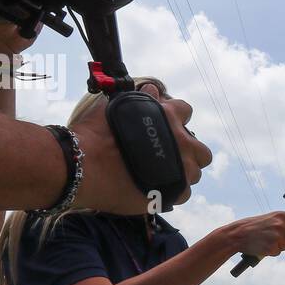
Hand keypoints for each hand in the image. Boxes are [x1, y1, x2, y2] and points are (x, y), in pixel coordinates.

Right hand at [69, 90, 212, 213]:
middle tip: (171, 157)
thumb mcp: (118, 106)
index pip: (186, 111)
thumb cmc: (94, 133)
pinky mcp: (173, 193)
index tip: (165, 128)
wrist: (82, 165)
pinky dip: (172, 192)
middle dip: (190, 153)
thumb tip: (152, 90)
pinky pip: (183, 194)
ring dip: (182, 173)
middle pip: (202, 151)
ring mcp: (181, 170)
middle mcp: (182, 143)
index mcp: (170, 116)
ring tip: (160, 175)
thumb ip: (141, 100)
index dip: (176, 120)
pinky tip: (155, 190)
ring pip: (194, 174)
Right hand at [222, 210, 284, 258]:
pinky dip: (271, 251)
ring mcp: (277, 237)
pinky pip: (278, 252)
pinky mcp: (272, 248)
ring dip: (278, 245)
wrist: (237, 234)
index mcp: (281, 216)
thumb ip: (282, 221)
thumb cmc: (253, 226)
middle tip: (274, 236)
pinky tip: (262, 245)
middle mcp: (281, 225)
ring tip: (265, 240)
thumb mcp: (269, 218)